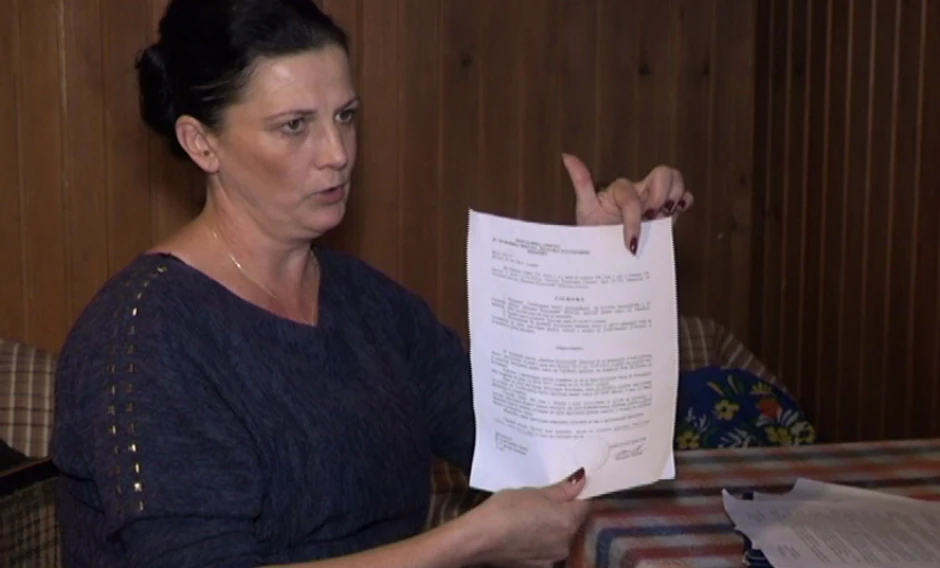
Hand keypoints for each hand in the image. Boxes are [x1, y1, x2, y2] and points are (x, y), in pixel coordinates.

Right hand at [464, 469, 590, 567]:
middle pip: (573, 521)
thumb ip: (562, 489)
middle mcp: (566, 542)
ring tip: (530, 515)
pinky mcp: (537, 565)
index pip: (585, 504)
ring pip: (559, 535)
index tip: (566, 486)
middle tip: (542, 498)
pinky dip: (540, 540)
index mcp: (569, 520)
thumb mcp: (535, 492)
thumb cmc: (507, 509)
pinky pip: (546, 548)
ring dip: (552, 526)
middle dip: (563, 510)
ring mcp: (552, 556)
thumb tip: (582, 480)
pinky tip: (524, 531)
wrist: (480, 538)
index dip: (577, 493)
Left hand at [562, 153, 693, 254]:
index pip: (632, 196)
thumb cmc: (595, 232)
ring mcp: (656, 199)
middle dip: (659, 196)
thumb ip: (581, 183)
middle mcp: (641, 190)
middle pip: (663, 173)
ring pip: (676, 180)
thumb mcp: (585, 210)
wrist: (605, 254)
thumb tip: (567, 156)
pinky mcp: (667, 212)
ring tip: (664, 217)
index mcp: (621, 190)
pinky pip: (685, 198)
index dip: (633, 219)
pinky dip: (685, 202)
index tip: (630, 243)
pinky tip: (676, 214)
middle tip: (651, 219)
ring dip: (675, 196)